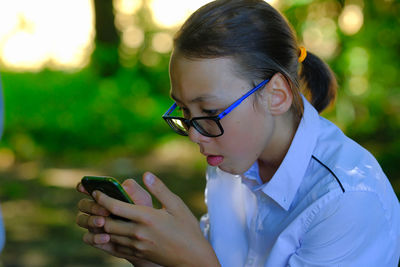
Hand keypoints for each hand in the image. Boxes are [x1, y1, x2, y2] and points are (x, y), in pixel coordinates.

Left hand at [90, 172, 219, 266]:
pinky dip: (105, 240)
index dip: (103, 198)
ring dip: (99, 226)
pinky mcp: (137, 255)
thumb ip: (159, 189)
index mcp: (147, 217)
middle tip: (91, 203)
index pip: (116, 207)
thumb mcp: (176, 205)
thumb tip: (146, 175)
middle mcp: (138, 232)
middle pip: (107, 222)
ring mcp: (136, 246)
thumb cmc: (187, 229)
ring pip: (109, 235)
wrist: (193, 257)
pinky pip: (114, 248)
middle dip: (96, 212)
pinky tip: (103, 233)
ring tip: (94, 215)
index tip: (96, 192)